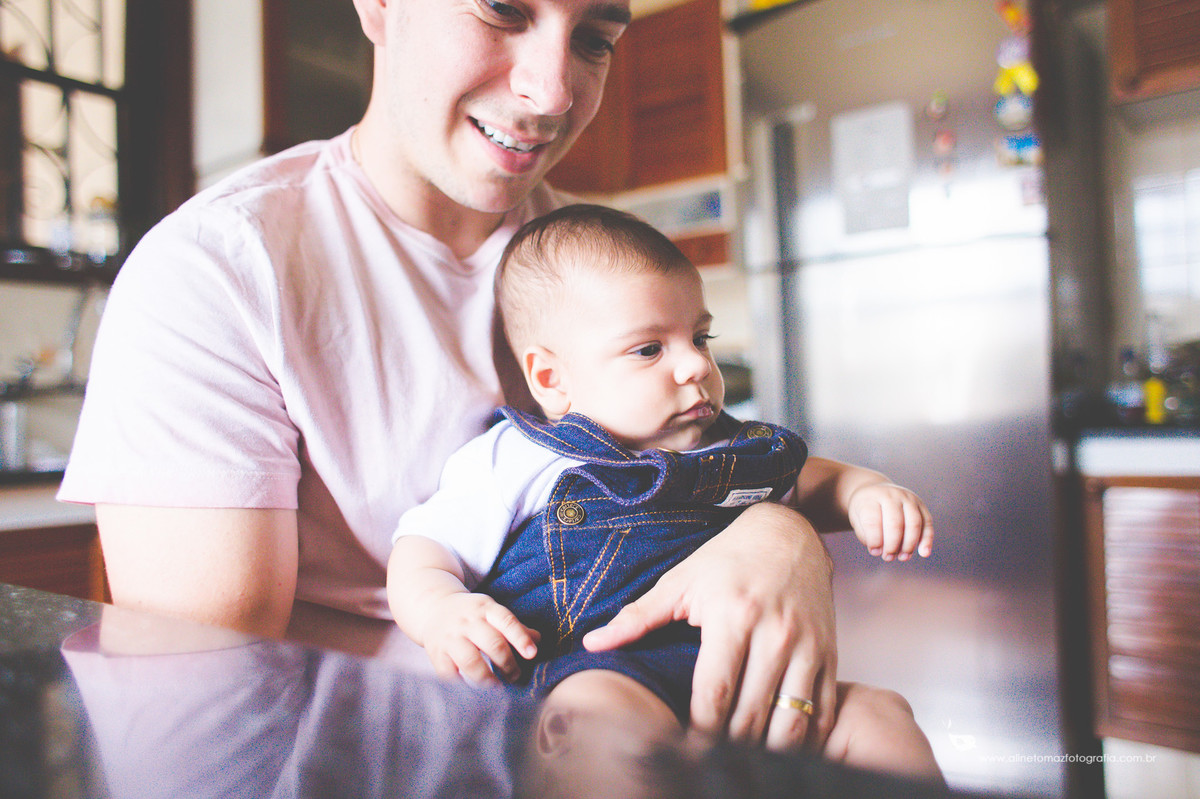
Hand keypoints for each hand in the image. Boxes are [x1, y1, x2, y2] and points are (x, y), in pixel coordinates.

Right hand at [419, 592, 539, 684]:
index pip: (506, 621)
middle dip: (508, 664)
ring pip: (471, 661)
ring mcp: (451, 638)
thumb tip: (537, 640)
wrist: (433, 607)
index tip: (532, 654)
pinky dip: (462, 685)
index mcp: (485, 608)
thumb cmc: (471, 614)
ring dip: (487, 678)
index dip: (521, 638)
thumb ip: (514, 627)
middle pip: (492, 643)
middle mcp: (468, 622)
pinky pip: (449, 673)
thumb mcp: (491, 612)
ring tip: (497, 687)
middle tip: (515, 675)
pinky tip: (473, 692)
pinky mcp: (436, 653)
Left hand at [581, 502, 837, 751]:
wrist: (789, 534)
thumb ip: (638, 616)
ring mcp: (807, 646)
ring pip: (790, 723)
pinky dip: (805, 739)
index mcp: (733, 616)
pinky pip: (823, 713)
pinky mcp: (830, 654)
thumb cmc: (728, 559)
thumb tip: (593, 643)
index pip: (714, 694)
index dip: (697, 730)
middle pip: (750, 716)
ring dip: (766, 750)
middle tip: (707, 757)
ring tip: (742, 756)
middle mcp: (775, 633)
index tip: (682, 747)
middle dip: (726, 745)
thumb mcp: (680, 581)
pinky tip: (780, 745)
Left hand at [846, 483, 933, 560]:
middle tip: (888, 557)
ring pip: (914, 523)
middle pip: (895, 523)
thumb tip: (882, 550)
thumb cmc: (865, 510)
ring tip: (903, 557)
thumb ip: (866, 535)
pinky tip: (924, 553)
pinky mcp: (920, 504)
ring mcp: (908, 498)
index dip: (874, 541)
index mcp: (870, 498)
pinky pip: (927, 522)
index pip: (873, 521)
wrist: (875, 491)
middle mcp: (891, 495)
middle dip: (892, 545)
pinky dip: (927, 539)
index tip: (874, 552)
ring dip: (909, 544)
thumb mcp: (857, 519)